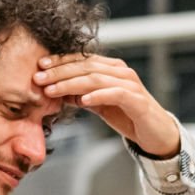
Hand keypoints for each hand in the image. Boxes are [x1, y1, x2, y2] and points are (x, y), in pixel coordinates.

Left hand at [35, 54, 179, 157]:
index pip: (82, 59)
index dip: (60, 61)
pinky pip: (115, 94)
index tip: (40, 67)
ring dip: (71, 83)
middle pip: (86, 66)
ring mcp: (130, 85)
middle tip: (39, 78)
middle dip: (59, 72)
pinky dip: (98, 95)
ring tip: (52, 90)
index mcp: (112, 68)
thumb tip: (57, 91)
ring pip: (96, 78)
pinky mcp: (137, 101)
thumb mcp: (100, 105)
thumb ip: (82, 95)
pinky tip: (83, 100)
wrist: (156, 134)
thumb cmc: (129, 117)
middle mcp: (121, 72)